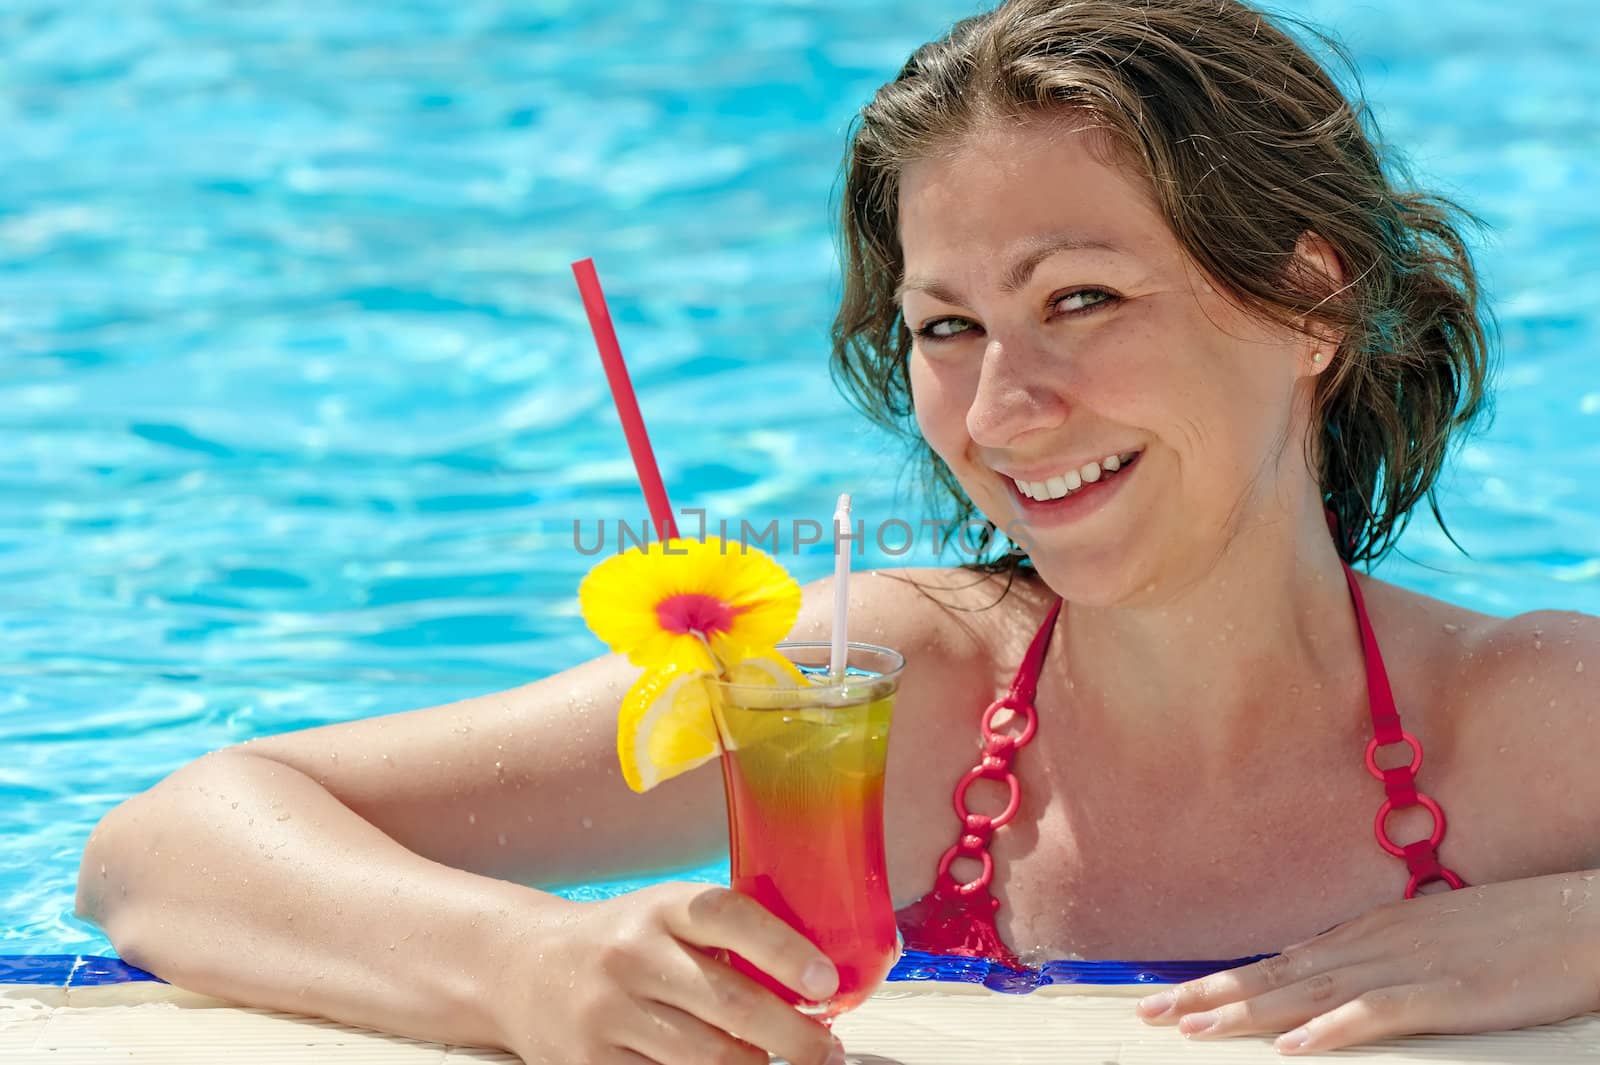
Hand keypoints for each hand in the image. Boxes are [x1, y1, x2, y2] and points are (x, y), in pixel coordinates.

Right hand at [493, 882, 844, 1064]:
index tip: (826, 983)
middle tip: (826, 1051)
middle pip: (732, 1005)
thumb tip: (812, 981)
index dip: (785, 950)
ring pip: (708, 1060)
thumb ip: (727, 937)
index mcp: (662, 907)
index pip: (730, 918)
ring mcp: (608, 1013)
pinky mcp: (590, 1063)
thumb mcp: (666, 916)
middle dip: (795, 1037)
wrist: (523, 968)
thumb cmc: (622, 941)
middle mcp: (633, 955)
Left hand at [1135, 871, 1599, 1053]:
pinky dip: (1329, 1030)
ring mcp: (1405, 968)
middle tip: (1150, 1012)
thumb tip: (1333, 981)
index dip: (1220, 982)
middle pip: (1274, 975)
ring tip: (1194, 1030)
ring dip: (1247, 1013)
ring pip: (1307, 993)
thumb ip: (1378, 961)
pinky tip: (1292, 1046)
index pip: (1277, 962)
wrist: (1581, 917)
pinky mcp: (1444, 993)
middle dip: (1209, 996)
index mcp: (1367, 935)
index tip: (1170, 996)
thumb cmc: (1512, 931)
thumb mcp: (1429, 939)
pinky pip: (1376, 1015)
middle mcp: (1372, 946)